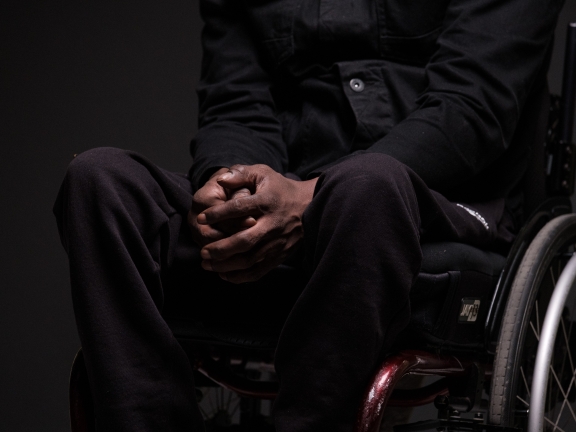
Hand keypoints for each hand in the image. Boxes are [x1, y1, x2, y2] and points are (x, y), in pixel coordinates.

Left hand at [197, 164, 317, 282]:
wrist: (311, 204)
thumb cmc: (280, 188)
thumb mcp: (263, 173)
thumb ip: (241, 174)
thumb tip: (221, 181)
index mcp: (266, 202)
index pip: (239, 208)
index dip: (218, 214)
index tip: (200, 218)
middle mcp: (272, 224)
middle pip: (244, 241)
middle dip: (220, 249)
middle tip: (203, 251)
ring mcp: (277, 242)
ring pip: (250, 260)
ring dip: (226, 265)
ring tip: (207, 264)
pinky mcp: (280, 255)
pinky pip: (259, 271)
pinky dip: (241, 276)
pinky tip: (224, 275)